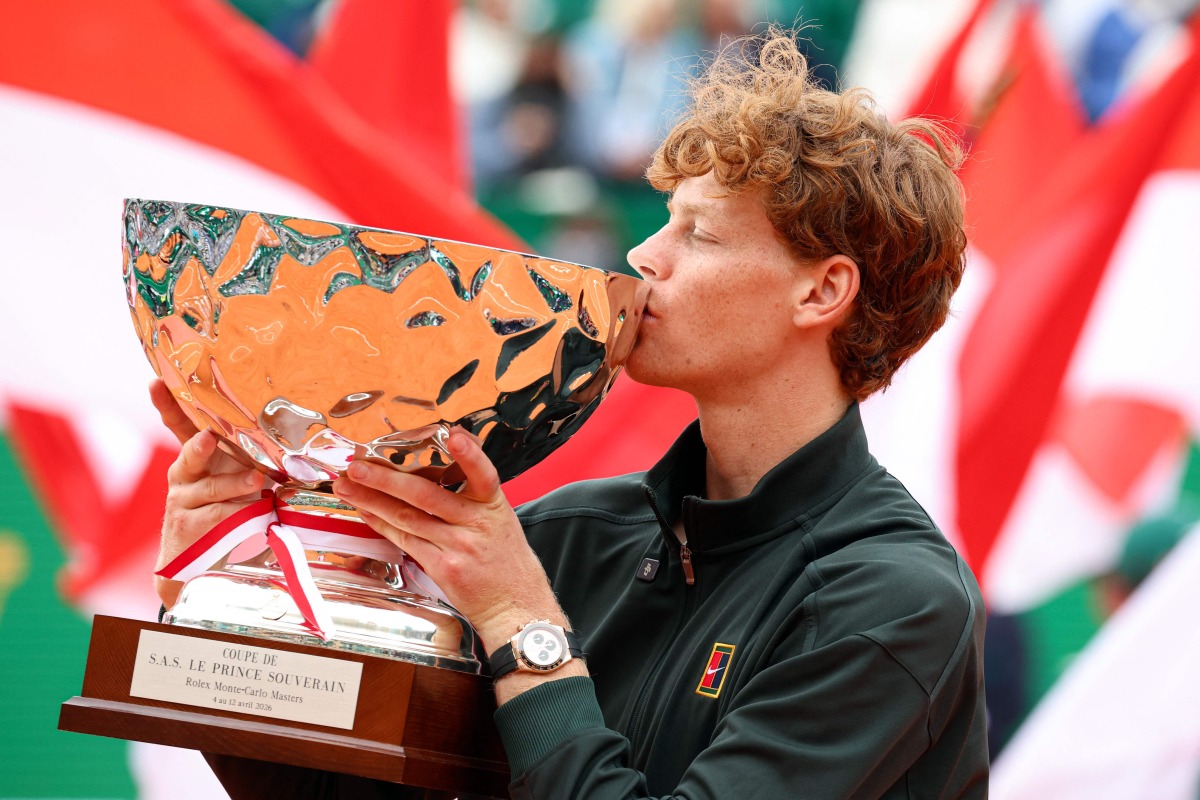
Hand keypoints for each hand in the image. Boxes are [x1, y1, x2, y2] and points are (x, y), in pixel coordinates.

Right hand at [150, 379, 264, 606]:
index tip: (157, 381)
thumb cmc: (225, 507)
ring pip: (211, 488)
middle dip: (199, 446)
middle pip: (189, 455)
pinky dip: (238, 514)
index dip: (168, 404)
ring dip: (234, 483)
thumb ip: (247, 455)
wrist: (197, 561)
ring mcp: (182, 500)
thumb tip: (287, 431)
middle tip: (209, 438)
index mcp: (195, 457)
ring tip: (255, 480)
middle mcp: (182, 475)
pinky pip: (218, 516)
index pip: (179, 426)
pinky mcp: (189, 526)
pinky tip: (254, 511)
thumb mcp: (234, 475)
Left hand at [331, 429, 561, 653]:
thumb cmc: (507, 562)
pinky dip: (383, 524)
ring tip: (347, 485)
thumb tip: (438, 473)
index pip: (484, 475)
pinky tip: (366, 511)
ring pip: (408, 517)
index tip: (454, 435)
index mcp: (494, 507)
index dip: (470, 456)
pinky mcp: (443, 567)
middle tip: (358, 465)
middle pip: (426, 496)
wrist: (514, 606)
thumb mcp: (502, 520)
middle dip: (386, 478)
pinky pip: (406, 541)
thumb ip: (475, 497)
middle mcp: (476, 524)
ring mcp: (457, 547)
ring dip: (372, 499)